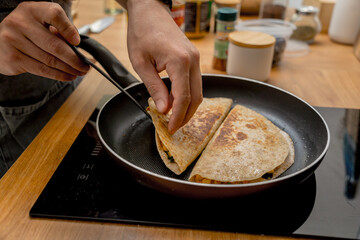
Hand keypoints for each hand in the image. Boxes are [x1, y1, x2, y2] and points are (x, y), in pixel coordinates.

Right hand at [0, 2, 88, 80]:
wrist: (1, 41)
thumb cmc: (30, 31)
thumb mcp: (43, 23)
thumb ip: (60, 29)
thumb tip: (78, 46)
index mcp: (32, 10)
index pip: (54, 15)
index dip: (68, 29)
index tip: (78, 42)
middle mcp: (20, 23)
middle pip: (55, 44)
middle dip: (74, 59)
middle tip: (86, 66)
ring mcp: (13, 40)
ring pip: (50, 60)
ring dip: (69, 69)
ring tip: (80, 72)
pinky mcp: (12, 58)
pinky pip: (41, 69)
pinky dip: (59, 75)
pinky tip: (68, 76)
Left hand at [126, 0, 202, 133]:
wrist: (150, 11)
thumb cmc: (142, 32)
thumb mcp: (141, 63)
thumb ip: (155, 88)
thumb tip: (164, 109)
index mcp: (179, 61)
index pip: (183, 98)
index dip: (177, 117)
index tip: (170, 128)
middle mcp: (193, 60)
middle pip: (196, 97)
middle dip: (186, 116)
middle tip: (173, 127)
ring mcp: (196, 58)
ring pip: (199, 91)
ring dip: (188, 107)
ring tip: (174, 117)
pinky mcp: (194, 58)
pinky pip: (195, 82)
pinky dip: (188, 95)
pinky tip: (177, 102)